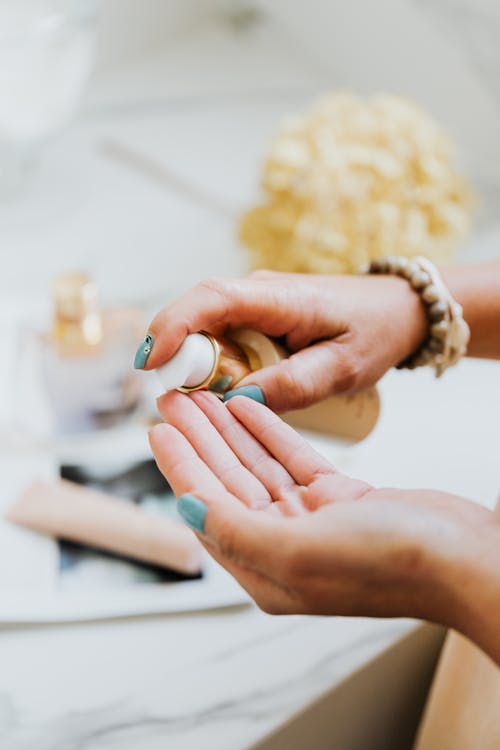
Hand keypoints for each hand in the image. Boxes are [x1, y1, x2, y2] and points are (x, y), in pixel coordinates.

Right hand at [141, 271, 427, 411]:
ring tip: (213, 403)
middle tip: (184, 405)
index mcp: (278, 297)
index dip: (173, 326)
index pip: (210, 298)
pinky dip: (215, 366)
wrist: (398, 309)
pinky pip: (222, 339)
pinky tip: (229, 392)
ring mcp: (254, 304)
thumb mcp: (344, 367)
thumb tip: (239, 401)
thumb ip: (295, 384)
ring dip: (198, 367)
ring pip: (205, 332)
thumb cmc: (376, 331)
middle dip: (180, 360)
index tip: (151, 363)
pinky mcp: (257, 318)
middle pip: (196, 318)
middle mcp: (257, 293)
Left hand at [150, 391, 499, 662]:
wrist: (463, 555)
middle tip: (174, 400)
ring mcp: (312, 521)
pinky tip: (247, 406)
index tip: (158, 429)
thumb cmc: (390, 562)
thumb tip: (185, 508)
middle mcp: (284, 547)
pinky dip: (269, 431)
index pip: (207, 509)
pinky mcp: (338, 498)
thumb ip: (237, 531)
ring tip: (203, 395)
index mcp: (266, 572)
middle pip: (227, 483)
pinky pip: (291, 458)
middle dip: (199, 440)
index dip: (180, 466)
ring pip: (256, 466)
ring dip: (229, 430)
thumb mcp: (301, 551)